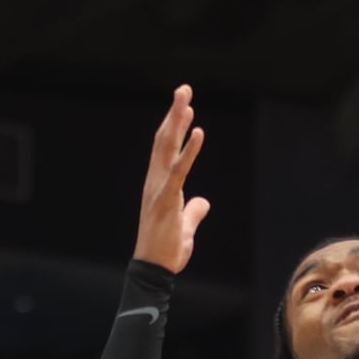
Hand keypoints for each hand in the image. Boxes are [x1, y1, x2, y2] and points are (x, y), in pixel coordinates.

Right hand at [133, 84, 210, 271]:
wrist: (154, 269)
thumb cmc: (166, 250)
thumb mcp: (185, 226)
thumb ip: (193, 212)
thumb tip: (203, 202)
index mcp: (160, 184)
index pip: (166, 149)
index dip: (175, 126)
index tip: (185, 107)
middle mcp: (155, 181)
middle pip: (164, 140)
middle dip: (174, 113)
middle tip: (183, 89)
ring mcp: (159, 188)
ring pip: (167, 148)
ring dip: (177, 121)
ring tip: (186, 99)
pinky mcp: (167, 199)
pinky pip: (179, 169)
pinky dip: (189, 150)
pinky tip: (198, 131)